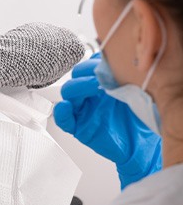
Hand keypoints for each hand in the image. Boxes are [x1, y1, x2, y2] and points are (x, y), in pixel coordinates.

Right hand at [54, 53, 161, 188]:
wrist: (142, 144)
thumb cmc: (140, 119)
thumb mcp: (136, 92)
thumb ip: (124, 76)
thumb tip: (118, 60)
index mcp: (101, 83)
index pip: (90, 65)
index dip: (94, 61)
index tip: (106, 61)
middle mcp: (90, 94)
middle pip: (76, 76)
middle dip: (86, 71)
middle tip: (101, 74)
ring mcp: (83, 109)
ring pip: (68, 93)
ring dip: (77, 86)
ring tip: (93, 86)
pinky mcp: (78, 127)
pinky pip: (63, 119)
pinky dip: (61, 113)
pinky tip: (65, 107)